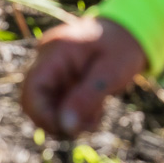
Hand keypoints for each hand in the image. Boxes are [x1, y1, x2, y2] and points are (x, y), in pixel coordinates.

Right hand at [19, 17, 145, 136]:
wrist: (130, 31)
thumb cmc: (123, 47)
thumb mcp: (111, 73)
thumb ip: (86, 98)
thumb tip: (65, 128)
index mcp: (56, 51)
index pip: (32, 89)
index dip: (43, 115)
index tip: (69, 131)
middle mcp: (47, 58)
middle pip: (34, 100)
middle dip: (58, 120)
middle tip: (88, 126)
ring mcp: (51, 68)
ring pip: (46, 105)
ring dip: (69, 119)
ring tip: (96, 116)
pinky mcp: (59, 77)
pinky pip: (57, 102)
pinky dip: (74, 112)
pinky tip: (95, 109)